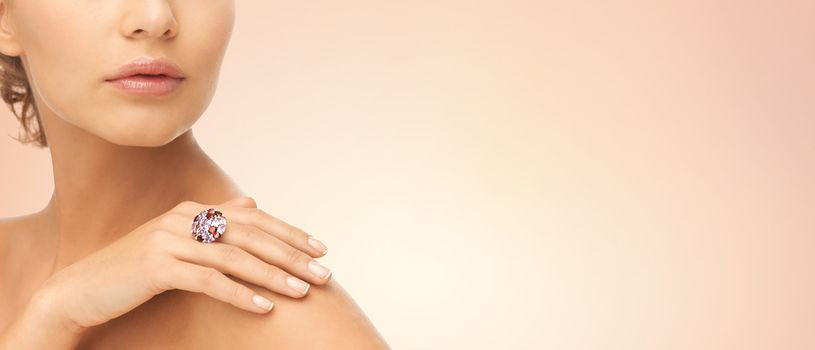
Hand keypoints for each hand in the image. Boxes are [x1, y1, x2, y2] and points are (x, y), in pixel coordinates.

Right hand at [31, 196, 332, 334]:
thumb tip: (252, 202)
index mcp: (193, 210)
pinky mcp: (157, 266)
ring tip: (303, 292)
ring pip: (234, 258)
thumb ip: (216, 220)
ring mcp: (169, 240)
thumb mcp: (179, 239)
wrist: (82, 290)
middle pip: (250, 236)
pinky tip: (265, 307)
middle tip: (323, 274)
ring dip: (273, 276)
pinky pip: (208, 281)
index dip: (290, 233)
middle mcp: (183, 218)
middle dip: (291, 255)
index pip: (254, 219)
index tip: (320, 249)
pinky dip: (240, 293)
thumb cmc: (137, 269)